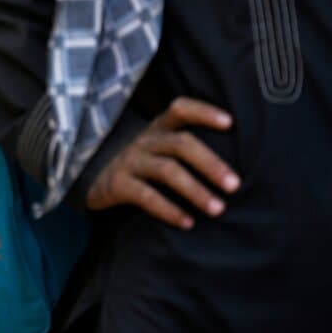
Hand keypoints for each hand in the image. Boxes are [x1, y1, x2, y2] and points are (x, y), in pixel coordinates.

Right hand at [86, 97, 240, 229]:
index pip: (180, 109)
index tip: (230, 123)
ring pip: (166, 170)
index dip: (204, 112)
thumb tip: (239, 169)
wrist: (92, 178)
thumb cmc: (142, 165)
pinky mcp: (117, 184)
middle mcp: (145, 140)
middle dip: (211, 163)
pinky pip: (145, 196)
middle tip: (235, 185)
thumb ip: (187, 149)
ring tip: (218, 209)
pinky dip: (169, 210)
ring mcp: (130, 161)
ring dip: (196, 190)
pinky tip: (188, 223)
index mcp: (158, 128)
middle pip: (180, 143)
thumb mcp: (159, 148)